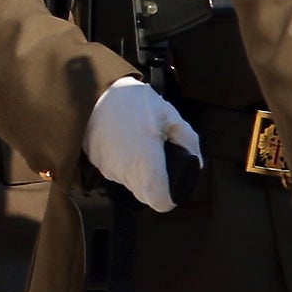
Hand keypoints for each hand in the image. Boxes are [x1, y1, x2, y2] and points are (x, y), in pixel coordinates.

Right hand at [82, 78, 203, 211]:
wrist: (95, 90)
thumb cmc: (136, 102)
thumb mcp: (170, 116)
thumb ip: (188, 142)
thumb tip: (196, 164)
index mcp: (147, 162)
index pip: (160, 201)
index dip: (170, 198)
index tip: (173, 183)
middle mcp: (126, 172)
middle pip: (146, 194)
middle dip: (156, 183)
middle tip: (158, 157)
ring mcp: (108, 168)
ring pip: (131, 183)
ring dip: (139, 171)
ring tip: (140, 143)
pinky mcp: (96, 162)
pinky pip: (117, 171)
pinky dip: (124, 163)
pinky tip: (125, 141)